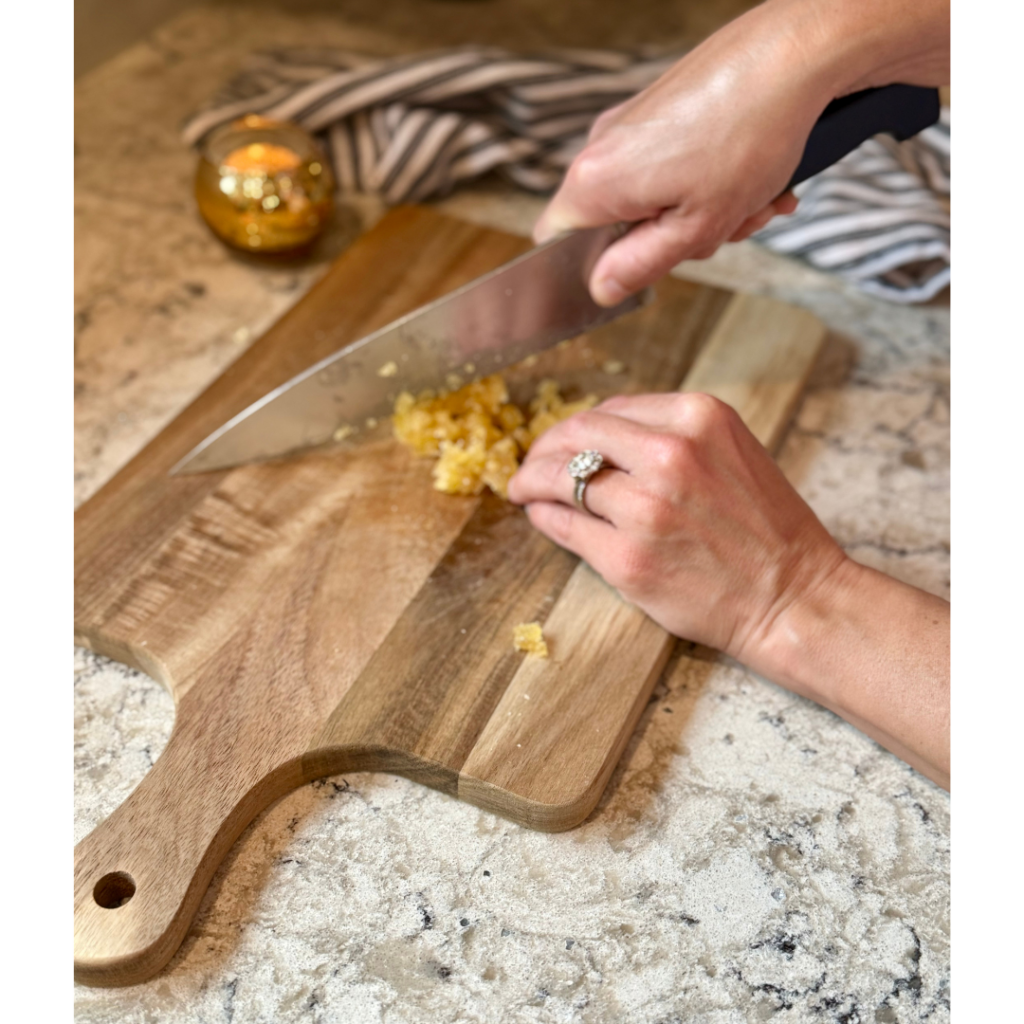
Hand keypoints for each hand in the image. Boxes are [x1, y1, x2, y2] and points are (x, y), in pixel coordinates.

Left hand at [507, 391, 952, 790]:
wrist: (794, 596)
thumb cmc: (767, 529)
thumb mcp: (730, 453)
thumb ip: (670, 436)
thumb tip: (598, 436)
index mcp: (697, 418)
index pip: (609, 411)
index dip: (575, 427)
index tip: (561, 441)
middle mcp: (669, 455)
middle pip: (576, 437)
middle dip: (543, 448)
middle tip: (530, 464)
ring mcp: (645, 508)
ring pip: (560, 479)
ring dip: (532, 481)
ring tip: (523, 489)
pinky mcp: (627, 559)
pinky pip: (564, 525)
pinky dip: (543, 516)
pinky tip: (540, 515)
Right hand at [534, 0, 952, 306]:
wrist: (793, 54)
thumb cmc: (749, 134)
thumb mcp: (697, 226)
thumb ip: (640, 265)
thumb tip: (602, 288)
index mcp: (595, 181)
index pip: (556, 245)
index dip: (589, 271)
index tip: (633, 275)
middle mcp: (601, 147)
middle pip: (615, 225)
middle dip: (670, 241)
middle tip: (718, 233)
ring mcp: (630, 125)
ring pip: (652, 198)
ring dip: (703, 213)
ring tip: (750, 201)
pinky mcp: (659, 110)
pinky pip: (672, 167)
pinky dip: (711, 182)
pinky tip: (753, 180)